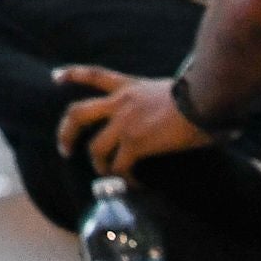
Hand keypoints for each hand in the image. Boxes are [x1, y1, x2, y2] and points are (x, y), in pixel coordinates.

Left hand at [51, 66, 209, 172]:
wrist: (205, 98)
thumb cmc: (202, 93)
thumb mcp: (174, 89)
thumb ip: (169, 99)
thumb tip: (191, 111)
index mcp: (130, 85)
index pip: (94, 75)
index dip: (72, 75)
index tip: (55, 77)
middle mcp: (121, 101)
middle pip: (78, 113)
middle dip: (66, 132)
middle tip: (64, 148)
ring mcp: (125, 122)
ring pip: (96, 148)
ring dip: (99, 166)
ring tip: (107, 175)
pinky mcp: (135, 143)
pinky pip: (120, 167)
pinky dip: (125, 179)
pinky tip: (135, 185)